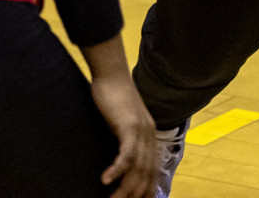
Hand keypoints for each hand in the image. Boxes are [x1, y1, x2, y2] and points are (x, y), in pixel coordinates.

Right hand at [91, 74, 157, 197]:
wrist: (111, 73)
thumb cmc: (111, 96)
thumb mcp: (121, 121)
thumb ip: (124, 137)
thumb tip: (117, 155)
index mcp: (148, 136)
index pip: (152, 170)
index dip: (148, 190)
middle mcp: (149, 136)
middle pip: (146, 174)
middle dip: (136, 194)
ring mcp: (141, 131)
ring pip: (137, 168)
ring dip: (125, 188)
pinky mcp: (129, 125)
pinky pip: (126, 154)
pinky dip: (117, 169)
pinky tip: (106, 180)